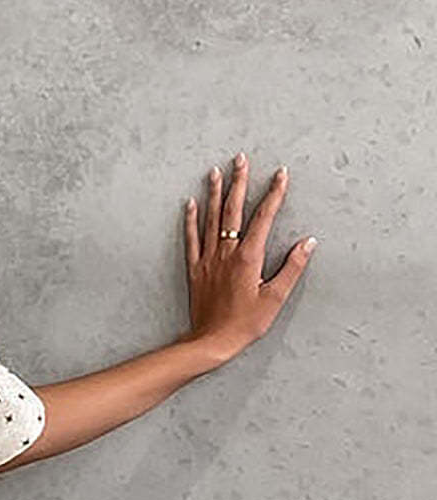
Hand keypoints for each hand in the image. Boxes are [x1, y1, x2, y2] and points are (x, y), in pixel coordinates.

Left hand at [184, 152, 315, 364]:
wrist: (212, 341)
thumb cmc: (246, 323)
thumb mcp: (276, 298)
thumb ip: (292, 268)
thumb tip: (307, 243)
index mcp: (248, 257)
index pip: (264, 217)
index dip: (274, 194)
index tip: (281, 174)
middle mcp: (226, 252)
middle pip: (234, 210)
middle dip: (240, 182)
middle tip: (241, 159)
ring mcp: (208, 259)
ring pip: (211, 218)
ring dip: (216, 193)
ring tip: (217, 171)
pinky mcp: (195, 268)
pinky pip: (192, 238)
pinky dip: (191, 219)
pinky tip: (191, 203)